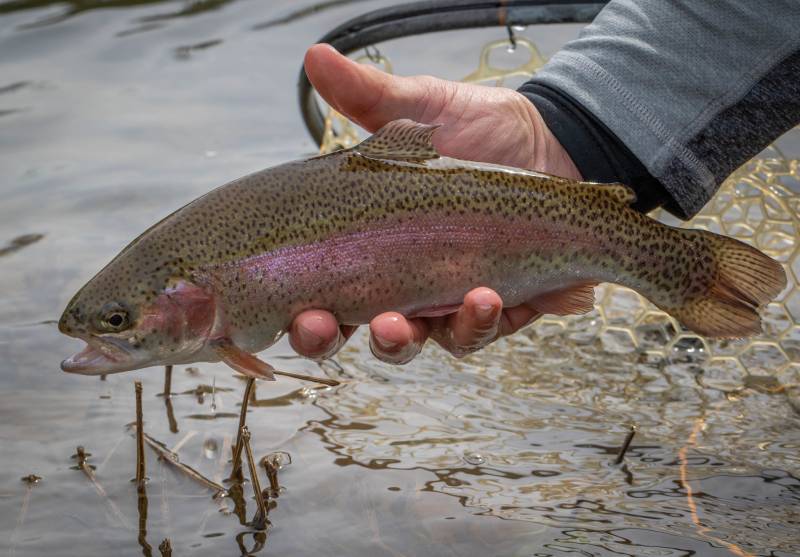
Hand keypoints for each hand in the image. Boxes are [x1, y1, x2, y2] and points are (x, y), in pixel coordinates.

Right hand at [290, 44, 580, 363]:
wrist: (556, 143)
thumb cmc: (480, 130)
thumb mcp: (421, 109)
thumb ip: (368, 95)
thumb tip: (314, 55)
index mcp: (369, 247)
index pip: (319, 290)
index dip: (299, 313)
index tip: (289, 308)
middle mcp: (400, 282)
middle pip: (350, 331)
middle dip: (330, 341)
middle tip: (324, 326)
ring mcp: (447, 300)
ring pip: (414, 344)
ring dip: (402, 341)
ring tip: (403, 322)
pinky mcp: (498, 309)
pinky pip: (479, 332)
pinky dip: (476, 323)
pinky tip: (484, 296)